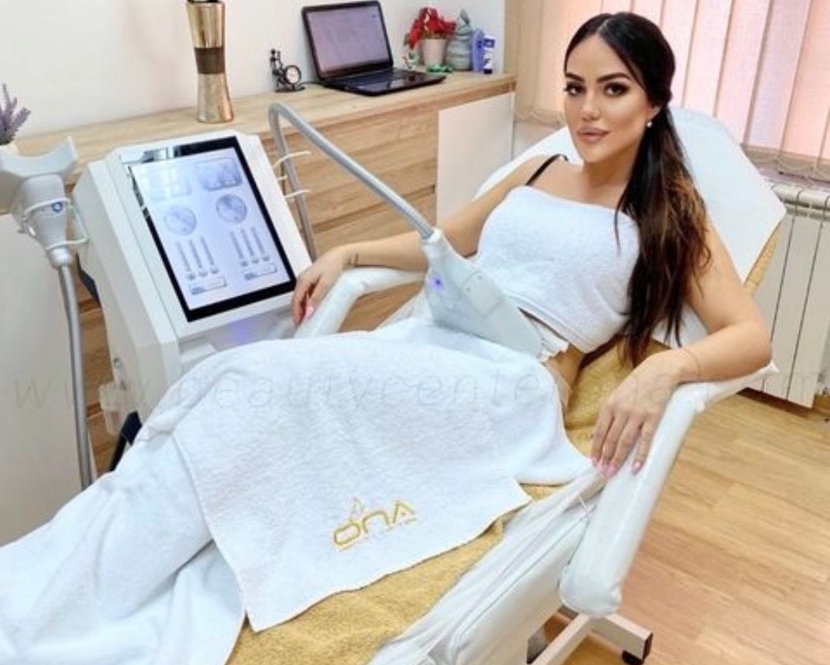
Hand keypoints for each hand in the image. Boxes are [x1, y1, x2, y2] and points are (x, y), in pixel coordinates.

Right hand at [290, 247, 348, 324]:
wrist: (339, 256)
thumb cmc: (333, 266)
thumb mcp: (325, 284)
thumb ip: (316, 298)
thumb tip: (309, 311)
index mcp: (303, 280)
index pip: (295, 301)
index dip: (296, 313)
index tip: (299, 322)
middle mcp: (301, 280)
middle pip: (296, 300)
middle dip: (297, 312)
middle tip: (301, 323)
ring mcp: (305, 279)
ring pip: (300, 297)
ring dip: (301, 308)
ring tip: (305, 318)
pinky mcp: (310, 280)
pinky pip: (305, 294)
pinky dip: (305, 302)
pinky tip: (310, 307)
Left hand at [591, 353, 679, 476]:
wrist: (660, 370)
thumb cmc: (638, 384)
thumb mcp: (618, 395)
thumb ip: (610, 413)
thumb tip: (598, 433)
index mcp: (610, 405)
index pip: (599, 431)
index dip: (596, 448)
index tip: (593, 462)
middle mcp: (620, 410)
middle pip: (610, 439)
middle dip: (605, 458)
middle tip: (602, 472)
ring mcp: (636, 414)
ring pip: (624, 442)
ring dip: (617, 459)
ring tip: (613, 472)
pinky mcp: (653, 417)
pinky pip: (645, 440)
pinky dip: (640, 455)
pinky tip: (636, 467)